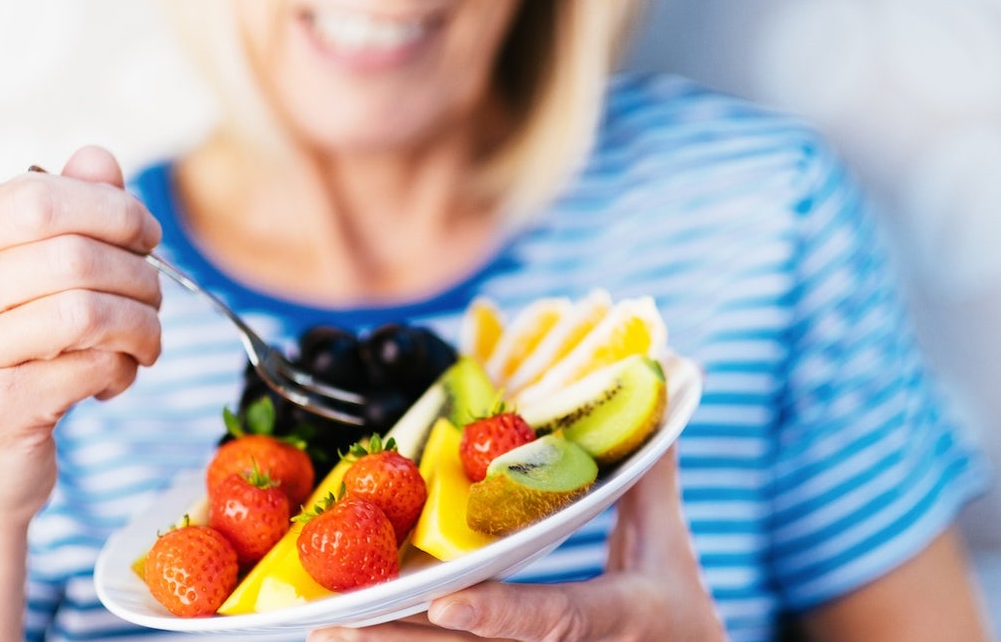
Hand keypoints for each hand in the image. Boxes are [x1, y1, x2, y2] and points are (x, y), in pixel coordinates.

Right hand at [0, 145, 162, 522]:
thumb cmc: (9, 363)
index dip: (111, 209)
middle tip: (154, 301)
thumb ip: (64, 215)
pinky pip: (93, 367)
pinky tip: (113, 380)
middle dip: (139, 277)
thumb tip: (99, 157)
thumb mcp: (27, 283)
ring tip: (144, 343)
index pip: (39, 197)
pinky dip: (123, 370)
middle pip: (74, 255)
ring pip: (89, 312)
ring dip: (142, 327)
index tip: (145, 236)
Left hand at [308, 447, 726, 641]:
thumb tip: (657, 384)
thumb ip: (647, 471)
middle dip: (402, 640)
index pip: (557, 618)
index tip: (446, 599)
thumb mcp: (667, 543)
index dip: (502, 612)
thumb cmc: (676, 610)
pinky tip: (358, 636)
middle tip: (335, 619)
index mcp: (618, 618)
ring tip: (324, 629)